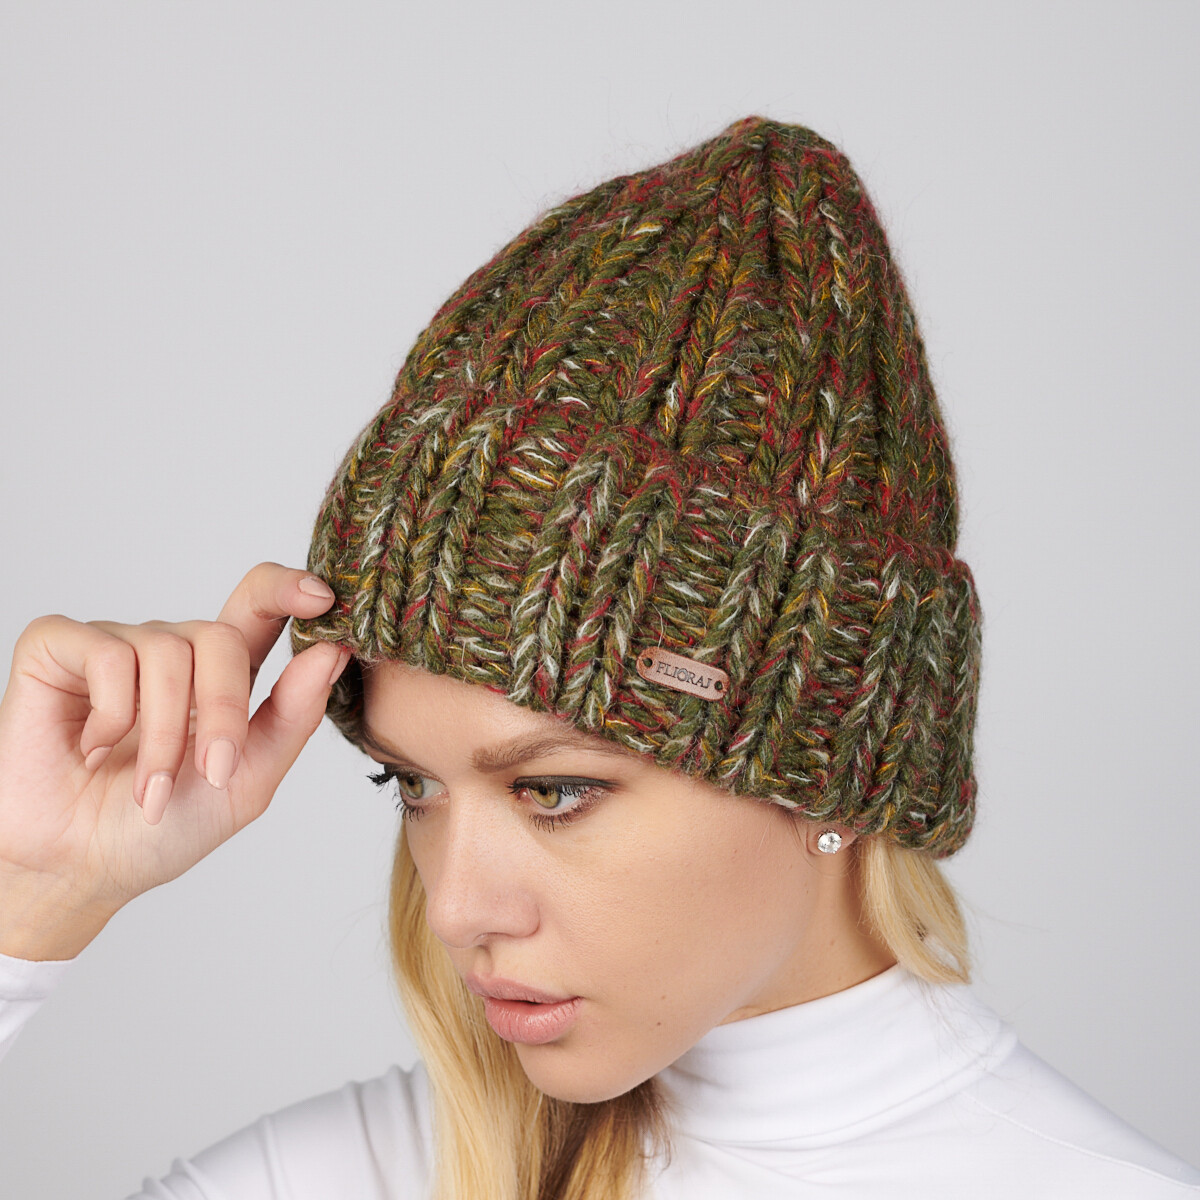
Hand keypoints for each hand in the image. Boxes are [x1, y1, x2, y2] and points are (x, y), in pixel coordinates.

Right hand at [0, 562, 349, 959]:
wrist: (81, 870)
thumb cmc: (166, 827)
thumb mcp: (249, 779)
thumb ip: (294, 714)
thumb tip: (332, 652)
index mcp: (223, 673)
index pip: (260, 605)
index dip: (289, 589)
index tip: (323, 597)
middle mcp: (172, 649)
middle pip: (220, 636)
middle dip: (223, 711)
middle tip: (211, 771)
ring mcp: (116, 644)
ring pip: (166, 653)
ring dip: (163, 735)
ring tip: (147, 789)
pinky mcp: (59, 648)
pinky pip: (107, 655)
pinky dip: (110, 715)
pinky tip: (93, 750)